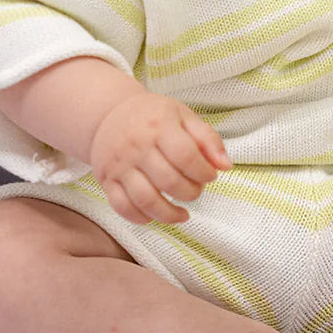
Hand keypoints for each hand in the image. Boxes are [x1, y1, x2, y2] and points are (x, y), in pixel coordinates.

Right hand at [89, 91, 230, 226]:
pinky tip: (156, 215)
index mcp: (158, 126)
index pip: (186, 157)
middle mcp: (136, 146)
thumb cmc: (152, 116)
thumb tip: (226, 166)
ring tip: (182, 214)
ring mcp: (119, 165)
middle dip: (191, 193)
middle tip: (196, 190)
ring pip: (146, 200)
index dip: (204, 173)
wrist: (108, 114)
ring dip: (169, 214)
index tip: (210, 176)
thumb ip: (208, 139)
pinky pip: (123, 207)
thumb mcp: (183, 116)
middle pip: (169, 181)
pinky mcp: (106, 180)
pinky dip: (142, 218)